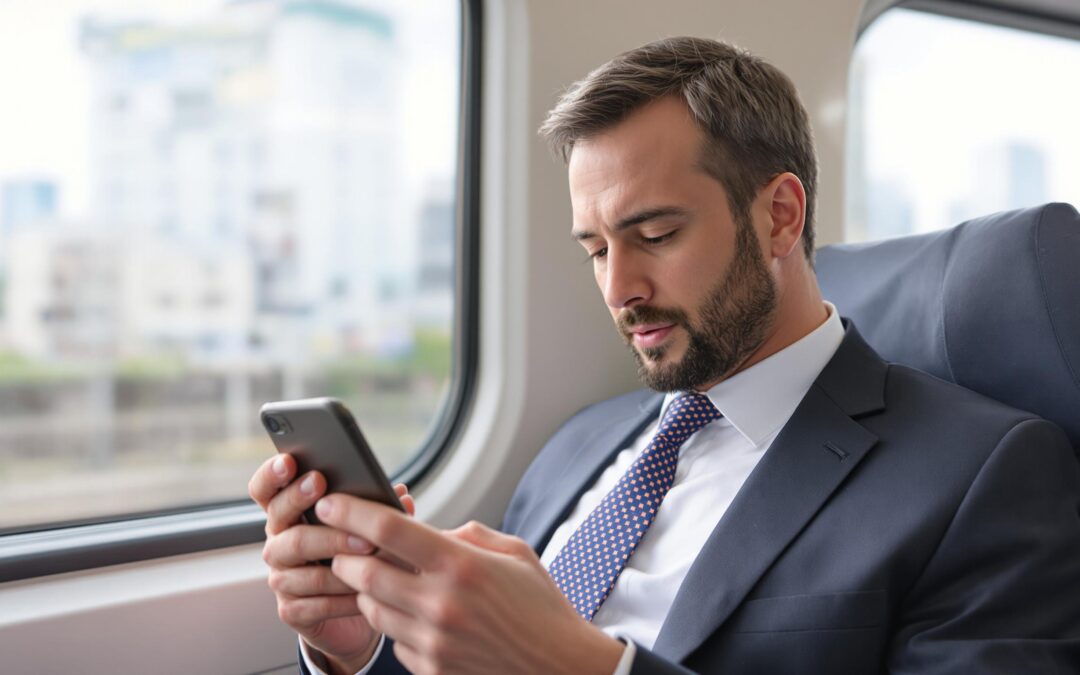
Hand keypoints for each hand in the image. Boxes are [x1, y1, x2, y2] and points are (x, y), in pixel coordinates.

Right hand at [248, 454, 415, 672]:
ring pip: (300, 558)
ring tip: (369, 548)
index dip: (272, 474)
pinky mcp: (291, 610)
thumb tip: (401, 493)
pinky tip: (364, 592)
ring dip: (337, 552)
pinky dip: (342, 595)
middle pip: (281, 518)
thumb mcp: (366, 528)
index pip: (265, 490)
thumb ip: (376, 508)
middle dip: (309, 507)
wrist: (354, 614)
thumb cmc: (359, 559)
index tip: (289, 461)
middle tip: (338, 503)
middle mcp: (278, 543)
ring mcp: (281, 577)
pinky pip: (313, 600)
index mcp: (290, 516)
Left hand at [314, 495, 624, 674]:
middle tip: (345, 546)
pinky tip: (418, 616)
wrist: (559, 666)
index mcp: (462, 565)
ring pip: (372, 608)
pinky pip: (394, 640)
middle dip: (345, 555)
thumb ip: (463, 535)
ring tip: (383, 579)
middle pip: (364, 572)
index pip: (388, 530)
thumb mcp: (512, 552)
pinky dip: (396, 623)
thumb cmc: (539, 605)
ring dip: (368, 590)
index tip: (332, 502)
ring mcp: (433, 642)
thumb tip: (425, 532)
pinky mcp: (430, 669)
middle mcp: (441, 604)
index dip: (352, 512)